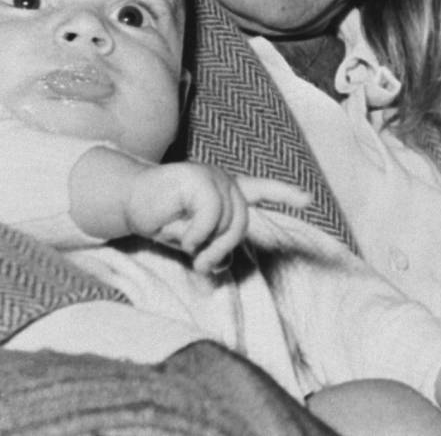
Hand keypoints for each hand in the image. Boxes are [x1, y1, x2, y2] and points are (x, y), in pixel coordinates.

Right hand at [125, 163, 311, 273]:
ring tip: (187, 245)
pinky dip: (196, 233)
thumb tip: (225, 265)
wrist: (131, 203)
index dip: (286, 195)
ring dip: (205, 243)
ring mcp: (213, 176)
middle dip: (222, 248)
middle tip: (201, 263)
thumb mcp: (193, 240)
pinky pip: (211, 215)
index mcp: (227, 191)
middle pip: (241, 222)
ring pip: (229, 221)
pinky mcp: (198, 179)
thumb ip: (212, 248)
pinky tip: (179, 231)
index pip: (263, 190)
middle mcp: (224, 180)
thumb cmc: (162, 219)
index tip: (310, 200)